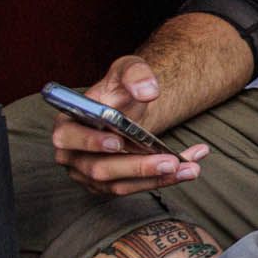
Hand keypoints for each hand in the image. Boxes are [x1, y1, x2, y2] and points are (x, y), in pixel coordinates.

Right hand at [53, 54, 207, 196]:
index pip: (68, 137)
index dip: (91, 142)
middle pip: (99, 169)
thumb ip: (136, 74)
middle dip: (137, 167)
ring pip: (119, 185)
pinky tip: (189, 168)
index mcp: (68, 124)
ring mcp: (88, 174)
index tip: (118, 142)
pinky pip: (134, 188)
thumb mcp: (127, 70)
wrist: (127, 107)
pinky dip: (162, 180)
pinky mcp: (108, 185)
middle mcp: (72, 154)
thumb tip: (147, 90)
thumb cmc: (119, 89)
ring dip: (156, 178)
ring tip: (190, 168)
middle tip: (170, 161)